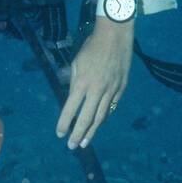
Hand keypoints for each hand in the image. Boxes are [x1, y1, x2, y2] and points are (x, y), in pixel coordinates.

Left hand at [56, 24, 132, 148]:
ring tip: (84, 142)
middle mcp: (97, 90)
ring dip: (91, 131)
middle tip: (72, 146)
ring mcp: (111, 91)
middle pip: (86, 118)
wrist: (115, 36)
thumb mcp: (76, 63)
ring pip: (101, 117)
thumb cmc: (92, 47)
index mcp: (82, 83)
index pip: (70, 109)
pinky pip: (111, 107)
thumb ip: (73, 82)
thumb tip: (71, 99)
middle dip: (78, 134)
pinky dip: (103, 118)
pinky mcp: (121, 89)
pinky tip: (97, 124)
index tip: (60, 134)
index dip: (64, 123)